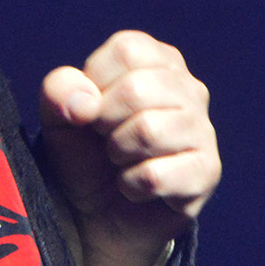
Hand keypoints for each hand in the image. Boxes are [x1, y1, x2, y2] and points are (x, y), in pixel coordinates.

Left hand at [38, 30, 218, 265]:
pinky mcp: (205, 173)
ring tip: (120, 161)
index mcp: (156, 60)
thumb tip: (85, 104)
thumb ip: (59, 91)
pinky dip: (131, 186)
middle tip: (105, 139)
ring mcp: (202, 130)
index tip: (92, 108)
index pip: (127, 50)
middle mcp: (188, 88)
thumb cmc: (82, 153)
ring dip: (118, 153)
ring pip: (150, 131)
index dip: (96, 83)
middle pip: (137, 89)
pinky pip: (157, 175)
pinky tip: (135, 187)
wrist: (93, 214)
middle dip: (104, 122)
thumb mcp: (58, 115)